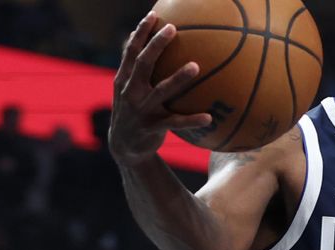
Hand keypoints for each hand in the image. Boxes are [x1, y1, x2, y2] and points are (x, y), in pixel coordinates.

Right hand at [108, 11, 211, 165]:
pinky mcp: (152, 128)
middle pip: (143, 63)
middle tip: (173, 29)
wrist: (125, 147)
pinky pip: (175, 123)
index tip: (154, 16)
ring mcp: (141, 110)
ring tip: (195, 66)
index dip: (141, 33)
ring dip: (178, 78)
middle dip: (156, 45)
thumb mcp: (128, 90)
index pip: (131, 51)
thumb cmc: (133, 112)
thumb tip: (140, 40)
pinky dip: (191, 120)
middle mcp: (131, 92)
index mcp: (125, 80)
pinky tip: (209, 118)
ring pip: (161, 91)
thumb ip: (134, 69)